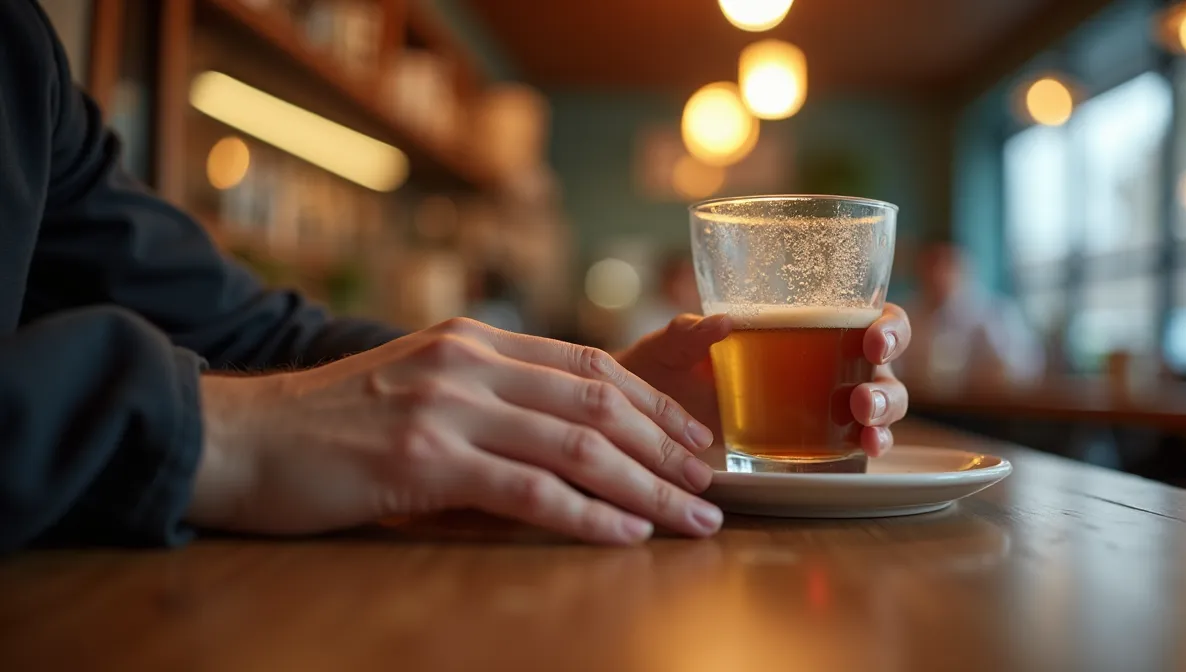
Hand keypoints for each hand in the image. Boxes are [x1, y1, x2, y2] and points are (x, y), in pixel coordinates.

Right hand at [189, 318, 722, 545]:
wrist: (241, 437)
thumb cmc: (331, 422)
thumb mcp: (418, 383)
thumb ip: (487, 393)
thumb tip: (562, 431)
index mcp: (475, 342)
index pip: (591, 366)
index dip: (655, 404)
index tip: (696, 439)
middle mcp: (470, 364)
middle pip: (599, 404)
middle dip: (669, 447)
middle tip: (713, 484)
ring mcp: (448, 408)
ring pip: (578, 447)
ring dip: (648, 487)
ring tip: (692, 518)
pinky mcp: (424, 460)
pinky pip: (529, 490)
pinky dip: (587, 515)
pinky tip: (626, 534)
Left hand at [616, 304, 911, 455]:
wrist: (645, 415)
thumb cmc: (667, 365)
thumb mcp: (672, 346)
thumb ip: (691, 332)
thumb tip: (720, 323)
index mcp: (804, 324)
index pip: (868, 315)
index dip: (888, 326)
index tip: (873, 339)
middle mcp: (826, 360)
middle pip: (884, 367)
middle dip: (886, 383)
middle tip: (862, 399)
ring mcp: (824, 403)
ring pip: (880, 404)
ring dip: (883, 415)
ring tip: (864, 425)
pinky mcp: (812, 439)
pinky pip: (854, 441)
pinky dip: (869, 444)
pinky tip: (866, 449)